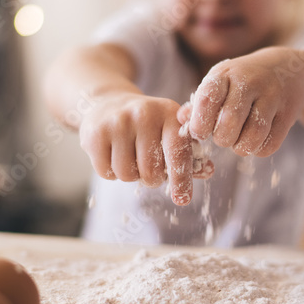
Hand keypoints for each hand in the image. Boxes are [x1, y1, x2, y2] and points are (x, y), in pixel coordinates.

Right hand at [78, 93, 212, 205]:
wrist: (107, 104)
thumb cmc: (146, 125)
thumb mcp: (168, 131)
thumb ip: (187, 154)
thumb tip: (208, 171)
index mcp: (169, 113)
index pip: (177, 152)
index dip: (181, 179)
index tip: (183, 200)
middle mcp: (144, 113)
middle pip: (150, 172)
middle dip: (150, 178)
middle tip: (147, 166)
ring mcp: (117, 121)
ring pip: (127, 175)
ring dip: (129, 175)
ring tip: (128, 156)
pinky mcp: (95, 132)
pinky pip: (106, 172)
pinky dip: (110, 171)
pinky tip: (112, 153)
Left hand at [185, 47, 303, 156]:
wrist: (288, 69)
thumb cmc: (242, 82)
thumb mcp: (220, 83)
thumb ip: (200, 103)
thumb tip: (181, 121)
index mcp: (225, 73)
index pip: (207, 100)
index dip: (200, 124)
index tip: (201, 132)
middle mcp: (249, 82)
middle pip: (229, 123)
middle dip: (222, 139)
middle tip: (223, 136)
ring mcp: (272, 97)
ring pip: (252, 136)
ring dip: (241, 147)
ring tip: (238, 141)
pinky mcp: (288, 113)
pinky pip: (270, 144)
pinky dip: (259, 150)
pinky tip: (255, 141)